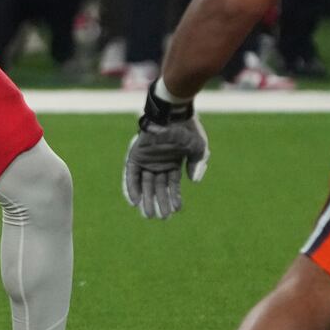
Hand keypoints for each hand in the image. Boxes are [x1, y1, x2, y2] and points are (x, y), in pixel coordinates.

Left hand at [122, 85, 209, 219]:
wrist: (173, 111)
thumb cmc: (187, 127)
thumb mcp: (199, 148)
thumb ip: (197, 164)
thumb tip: (194, 181)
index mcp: (173, 162)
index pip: (172, 184)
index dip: (174, 198)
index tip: (176, 211)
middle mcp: (158, 162)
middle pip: (158, 187)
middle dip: (159, 203)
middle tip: (160, 218)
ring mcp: (147, 159)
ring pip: (145, 183)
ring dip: (146, 199)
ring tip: (147, 215)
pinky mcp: (136, 154)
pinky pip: (131, 174)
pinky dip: (132, 187)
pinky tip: (134, 201)